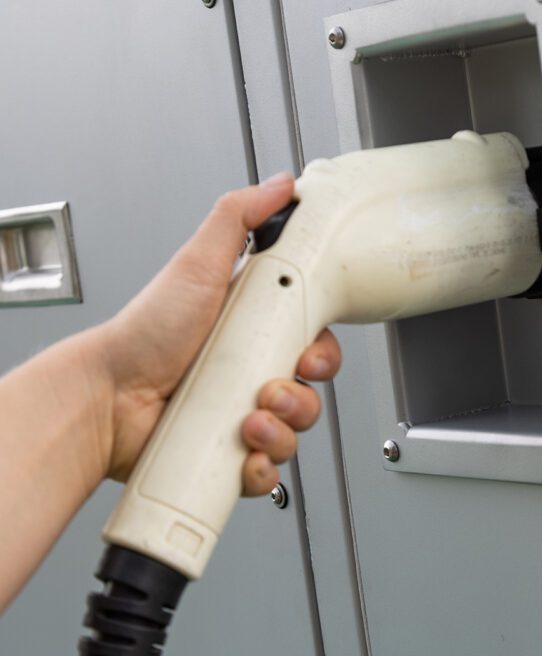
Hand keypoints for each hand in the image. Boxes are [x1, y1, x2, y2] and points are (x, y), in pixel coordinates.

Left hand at [95, 173, 341, 494]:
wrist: (105, 399)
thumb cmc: (144, 334)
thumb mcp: (197, 263)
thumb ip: (239, 218)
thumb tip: (280, 185)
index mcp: (256, 330)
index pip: (314, 343)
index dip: (322, 353)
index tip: (308, 353)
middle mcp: (251, 373)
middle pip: (311, 391)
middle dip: (302, 397)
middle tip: (270, 388)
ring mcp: (240, 414)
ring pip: (294, 431)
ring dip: (282, 430)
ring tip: (247, 419)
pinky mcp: (228, 453)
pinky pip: (268, 470)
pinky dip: (263, 467)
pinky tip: (243, 452)